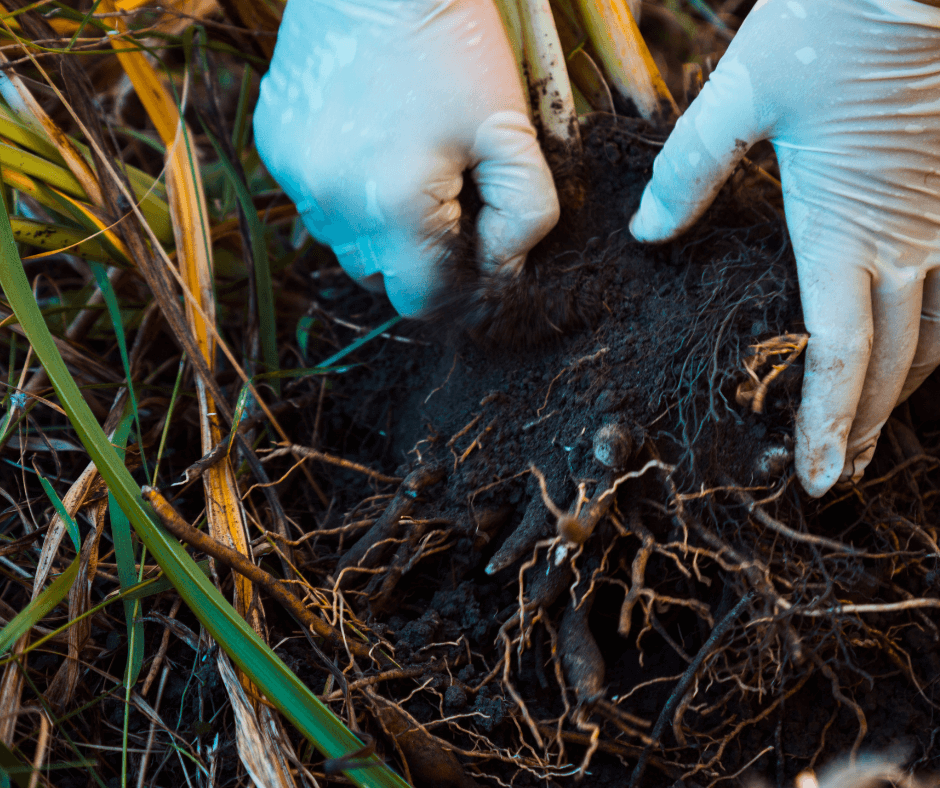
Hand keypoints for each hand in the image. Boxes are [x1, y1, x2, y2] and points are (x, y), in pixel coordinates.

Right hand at [254, 0, 559, 316]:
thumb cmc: (456, 45)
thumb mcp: (510, 130)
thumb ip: (523, 215)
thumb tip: (503, 270)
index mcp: (394, 205)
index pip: (423, 300)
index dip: (457, 292)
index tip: (479, 263)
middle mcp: (332, 203)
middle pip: (382, 279)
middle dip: (421, 260)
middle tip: (451, 206)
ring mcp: (296, 177)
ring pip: (346, 245)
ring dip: (381, 229)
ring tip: (408, 170)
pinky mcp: (275, 149)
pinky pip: (317, 203)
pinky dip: (348, 192)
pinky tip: (371, 145)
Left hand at [628, 0, 939, 495]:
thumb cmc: (830, 22)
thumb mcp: (738, 94)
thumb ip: (688, 172)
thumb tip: (647, 232)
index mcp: (842, 230)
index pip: (838, 355)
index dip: (827, 424)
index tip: (814, 476)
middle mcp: (905, 241)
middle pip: (892, 364)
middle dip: (863, 427)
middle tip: (837, 474)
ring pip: (938, 335)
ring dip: (903, 391)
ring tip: (872, 429)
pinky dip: (937, 335)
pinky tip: (921, 349)